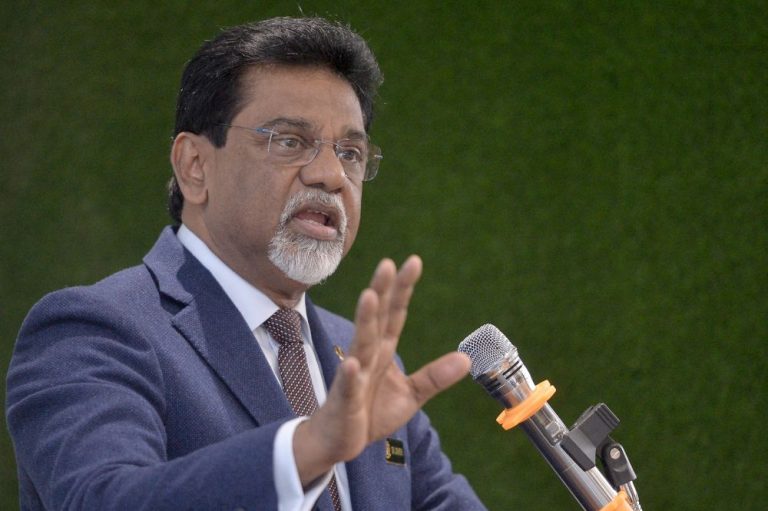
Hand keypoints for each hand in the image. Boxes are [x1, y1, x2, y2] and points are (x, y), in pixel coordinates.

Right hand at [293, 256, 470, 485]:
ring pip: (361, 344)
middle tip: (387, 263)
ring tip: (370, 296)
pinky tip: (353, 364)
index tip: (413, 261)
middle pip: (376, 319)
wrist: (339, 441)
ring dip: (365, 320)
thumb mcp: (411, 395)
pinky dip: (350, 376)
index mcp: (384, 351)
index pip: (395, 314)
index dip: (403, 289)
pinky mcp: (345, 401)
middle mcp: (368, 356)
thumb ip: (435, 376)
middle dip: (382, 291)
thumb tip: (467, 359)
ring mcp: (354, 376)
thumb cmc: (370, 412)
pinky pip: (348, 386)